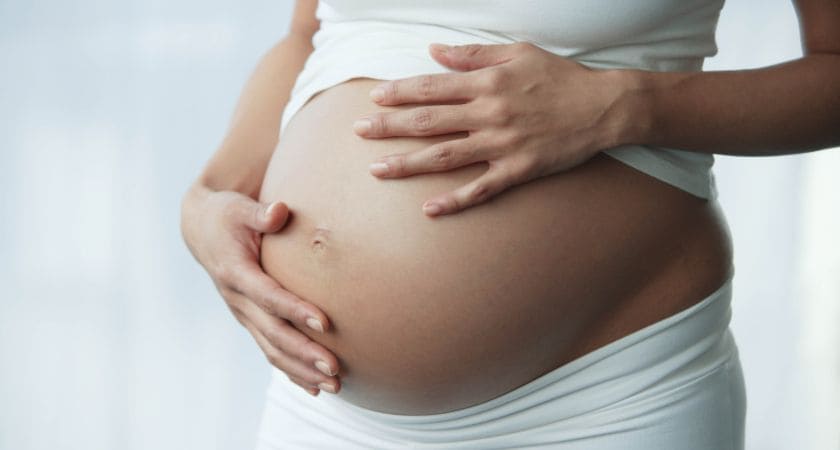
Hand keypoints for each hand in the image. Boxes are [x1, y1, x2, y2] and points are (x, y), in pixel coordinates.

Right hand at [180, 185, 340, 395]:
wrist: (201, 230)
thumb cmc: (227, 215)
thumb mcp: (238, 207)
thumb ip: (260, 213)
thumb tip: (279, 211)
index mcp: (235, 272)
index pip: (269, 296)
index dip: (295, 311)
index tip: (324, 323)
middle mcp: (238, 299)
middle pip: (273, 333)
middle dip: (304, 353)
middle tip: (335, 368)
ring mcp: (243, 314)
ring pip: (272, 349)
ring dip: (301, 370)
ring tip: (333, 387)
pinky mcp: (250, 320)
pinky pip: (270, 350)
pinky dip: (291, 371)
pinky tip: (314, 387)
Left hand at [355, 42, 627, 215]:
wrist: (604, 106)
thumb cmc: (559, 76)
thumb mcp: (517, 52)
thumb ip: (473, 54)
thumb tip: (433, 51)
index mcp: (487, 83)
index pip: (432, 88)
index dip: (400, 93)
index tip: (373, 98)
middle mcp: (489, 114)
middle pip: (428, 122)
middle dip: (389, 126)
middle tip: (358, 132)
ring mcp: (502, 145)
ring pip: (445, 156)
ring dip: (408, 164)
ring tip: (377, 170)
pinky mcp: (518, 171)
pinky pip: (481, 189)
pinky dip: (455, 200)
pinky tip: (429, 209)